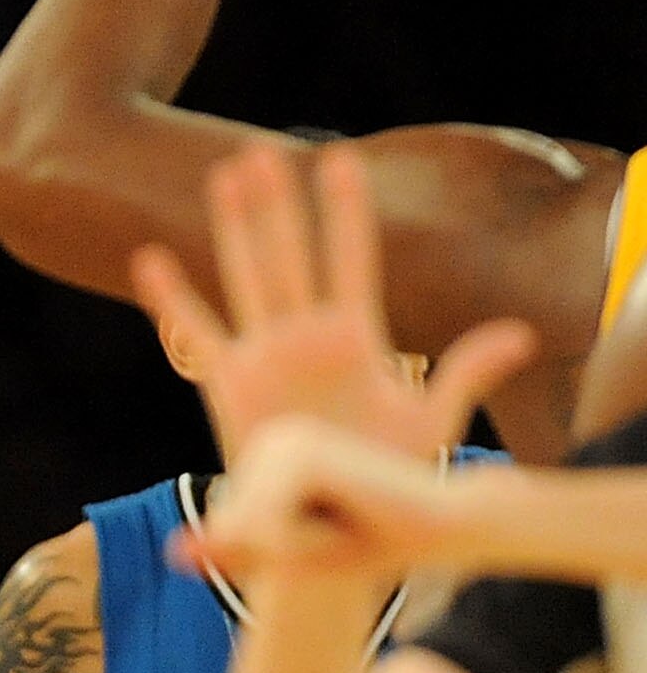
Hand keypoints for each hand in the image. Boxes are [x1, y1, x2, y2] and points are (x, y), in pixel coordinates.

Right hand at [134, 144, 533, 457]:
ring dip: (235, 229)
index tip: (340, 160)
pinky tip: (151, 261)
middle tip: (262, 152)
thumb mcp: (432, 421)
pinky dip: (172, 301)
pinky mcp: (227, 385)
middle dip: (279, 205)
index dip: (345, 212)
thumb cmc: (382, 471)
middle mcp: (306, 336)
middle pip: (290, 255)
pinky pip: (196, 336)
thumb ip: (467, 373)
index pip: (351, 259)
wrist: (331, 521)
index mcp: (355, 336)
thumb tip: (520, 335)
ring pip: (246, 278)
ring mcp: (264, 355)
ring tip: (224, 179)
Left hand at [197, 416, 480, 580]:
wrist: (449, 524)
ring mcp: (286, 444)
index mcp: (269, 453)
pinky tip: (344, 520)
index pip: (229, 527)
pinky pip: (271, 530)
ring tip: (341, 524)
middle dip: (280, 552)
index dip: (271, 553)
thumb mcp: (291, 554)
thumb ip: (232, 552)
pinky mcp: (305, 459)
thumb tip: (171, 553)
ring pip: (249, 530)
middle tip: (338, 531)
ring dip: (293, 547)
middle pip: (234, 528)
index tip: (323, 533)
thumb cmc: (376, 539)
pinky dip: (305, 544)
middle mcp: (272, 439)